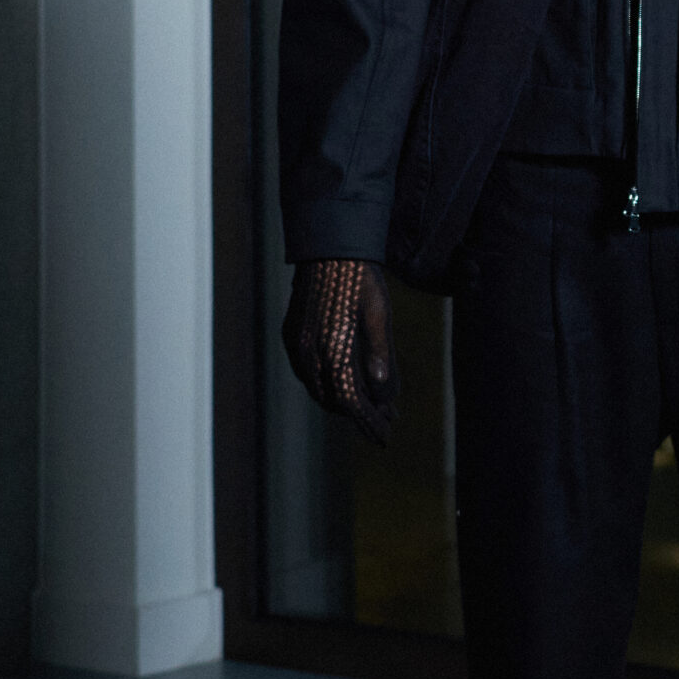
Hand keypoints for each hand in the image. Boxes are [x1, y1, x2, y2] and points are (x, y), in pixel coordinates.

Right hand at [282, 259, 399, 443]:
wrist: (328, 243)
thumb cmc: (360, 276)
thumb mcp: (378, 314)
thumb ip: (381, 355)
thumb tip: (384, 395)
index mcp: (332, 347)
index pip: (352, 400)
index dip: (369, 421)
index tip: (386, 435)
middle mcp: (308, 350)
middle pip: (334, 399)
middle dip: (361, 414)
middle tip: (386, 420)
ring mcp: (295, 342)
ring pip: (318, 389)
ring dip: (343, 401)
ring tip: (371, 405)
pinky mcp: (291, 333)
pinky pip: (306, 372)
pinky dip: (326, 385)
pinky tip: (344, 383)